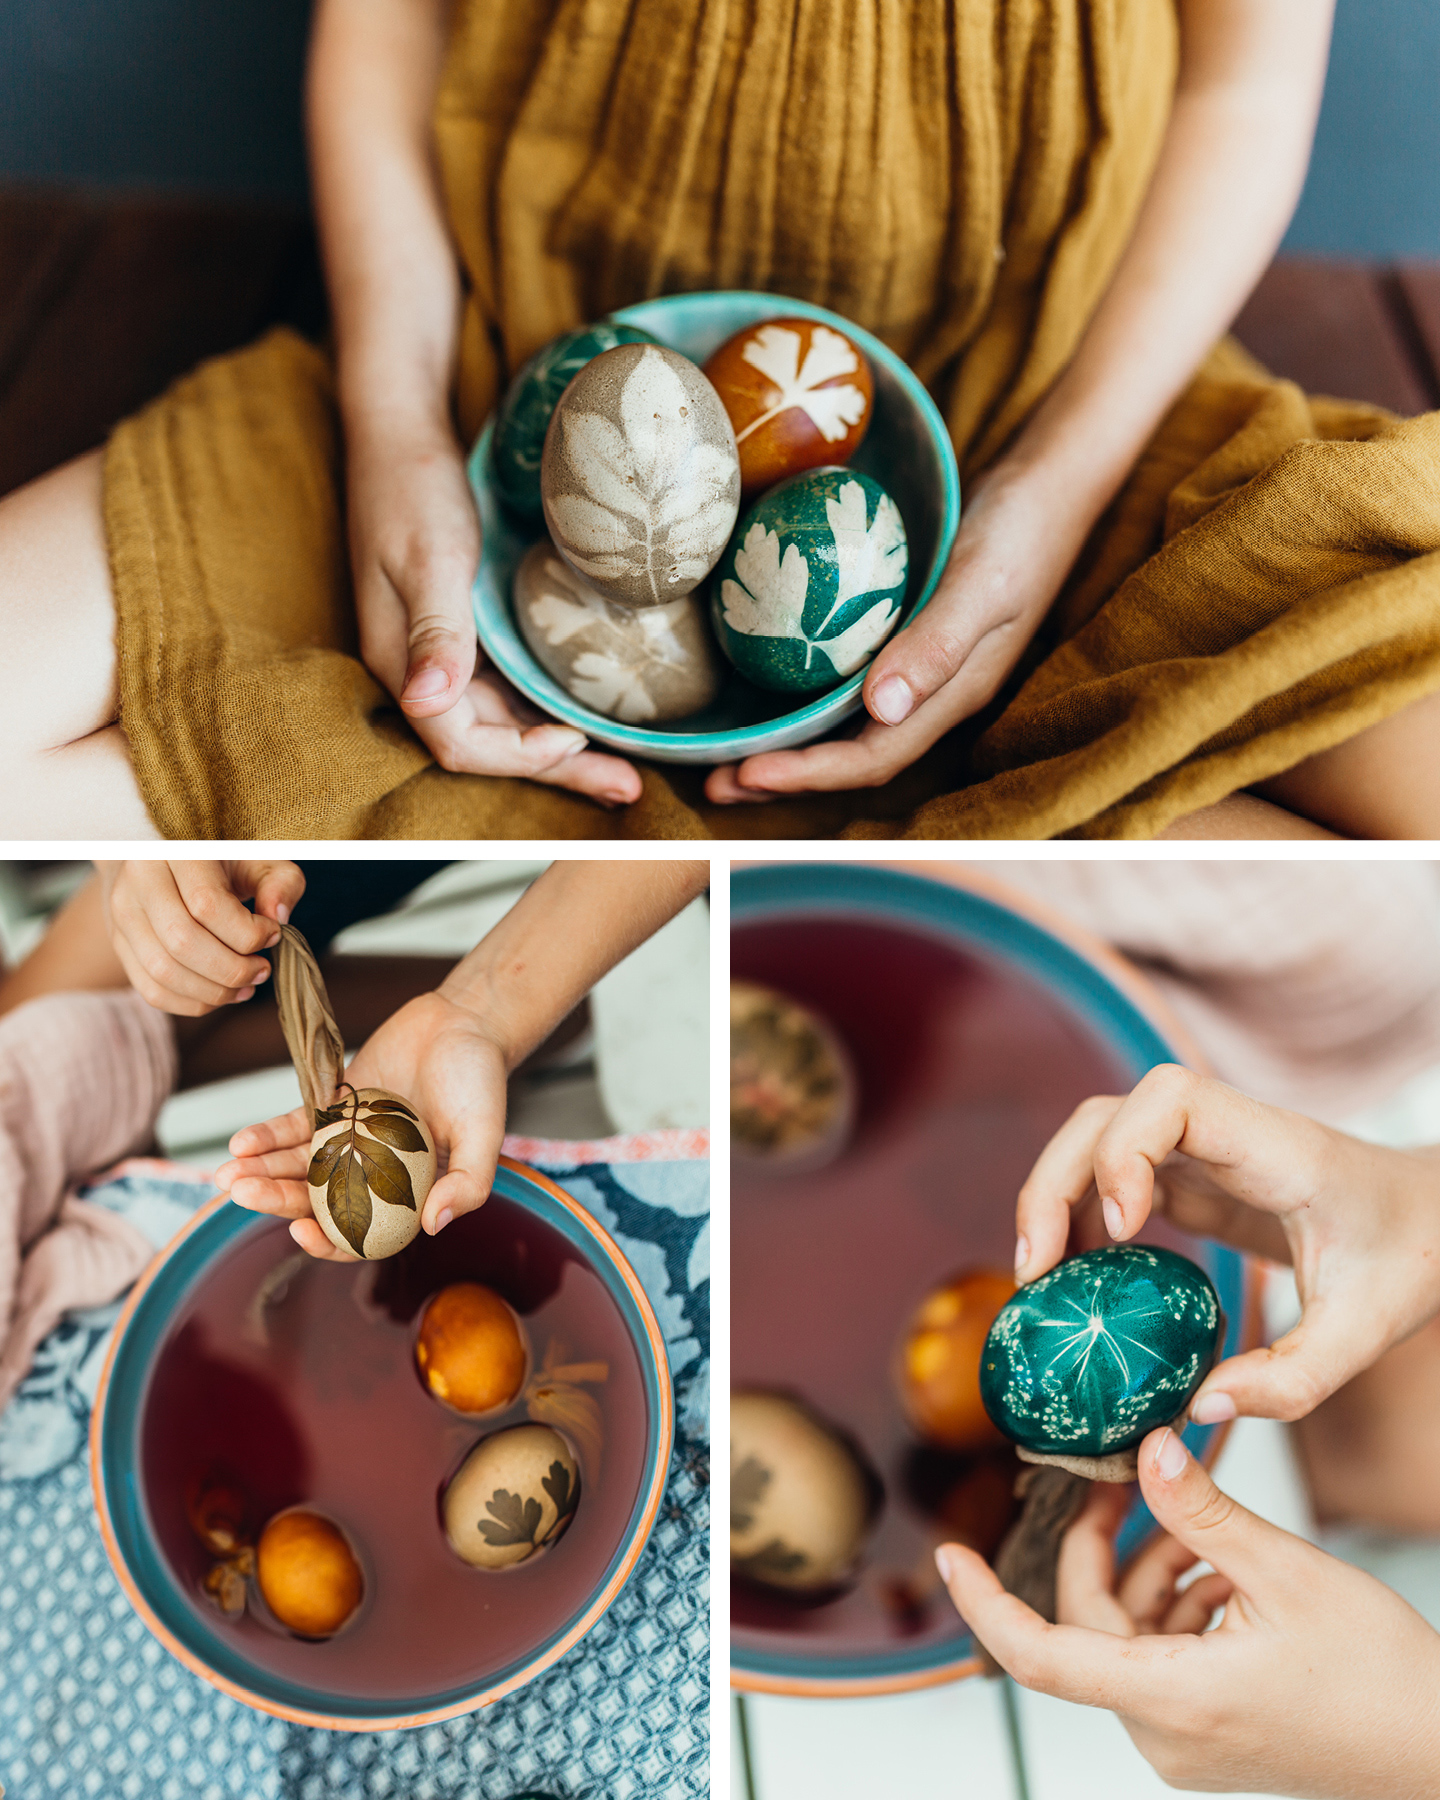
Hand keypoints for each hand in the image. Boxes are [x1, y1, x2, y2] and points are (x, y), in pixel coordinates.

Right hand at [97, 860, 304, 1015]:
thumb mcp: (258, 858)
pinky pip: (150, 989)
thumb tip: (278, 917)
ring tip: (246, 987)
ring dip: (213, 991)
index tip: (273, 934)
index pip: (206, 904)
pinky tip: (220, 995)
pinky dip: (191, 1003)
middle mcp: (138, 880)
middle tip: (262, 970)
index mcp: (173, 848)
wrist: (164, 858)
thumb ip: (280, 881)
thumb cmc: (221, 859)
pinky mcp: (119, 944)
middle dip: (232, 968)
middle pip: (182, 942)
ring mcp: (121, 914)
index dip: (247, 931)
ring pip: (163, 971)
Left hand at [216, 989, 509, 1260]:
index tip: (300, 1233)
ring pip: (299, 1165)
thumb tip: (433, 1225)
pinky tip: (241, 1142)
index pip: (363, 1233)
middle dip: (276, 1200)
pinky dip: (268, 1135)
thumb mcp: (484, 1134)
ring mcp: (350, 1139)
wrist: (464, 1022)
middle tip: (241, 1194)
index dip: (328, 1241)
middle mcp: (374, 1173)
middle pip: (318, 1199)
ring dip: (262, 1171)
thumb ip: (468, 1182)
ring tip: (227, 1174)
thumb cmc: (480, 1081)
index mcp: (409, 1192)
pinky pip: (295, 1126)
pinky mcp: (334, 1106)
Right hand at [346, 417, 641, 805]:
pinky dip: (553, 710)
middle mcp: (425, 672)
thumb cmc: (411, 488)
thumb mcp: (429, 556)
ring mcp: (449, 657)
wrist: (402, 432)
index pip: (459, 743)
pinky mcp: (471, 636)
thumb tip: (427, 701)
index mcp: (402, 662)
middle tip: (626, 788)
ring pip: (508, 724)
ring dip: (563, 750)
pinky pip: (514, 691)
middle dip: (559, 770)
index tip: (572, 740)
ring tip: (626, 769)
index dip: (518, 755)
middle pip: (492, 746)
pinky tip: (597, 717)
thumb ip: (436, 630)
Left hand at [704, 461, 1089, 802]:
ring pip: (844, 727)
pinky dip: (800, 697)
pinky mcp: (903, 639)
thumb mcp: (983, 582)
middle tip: (712, 784)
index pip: (874, 758)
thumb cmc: (1021, 529)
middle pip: (850, 756)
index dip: (810, 775)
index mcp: (952, 695)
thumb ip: (937, 644)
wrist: (1048, 487)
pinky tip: (762, 682)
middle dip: (784, 777)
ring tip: (724, 755)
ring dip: (787, 746)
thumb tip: (880, 709)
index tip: (747, 774)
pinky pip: (845, 684)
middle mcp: (930, 694)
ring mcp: (917, 670)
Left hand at [937, 1427, 1439, 1798]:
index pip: (1041, 1655)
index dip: (984, 1603)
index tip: (946, 1554)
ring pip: (1129, 1636)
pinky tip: (1226, 1570)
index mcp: (1171, 1700)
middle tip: (1126, 1478)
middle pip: (1090, 1626)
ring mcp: (1185, 1742)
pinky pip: (1161, 1657)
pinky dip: (1180, 1604)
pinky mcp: (1208, 1736)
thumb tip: (1148, 1449)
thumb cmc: (1381, 1677)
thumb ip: (1204, 1510)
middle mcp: (1165, 1735)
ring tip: (1206, 1525)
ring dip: (1154, 1571)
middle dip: (1104, 1547)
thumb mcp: (1287, 1573)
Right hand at [1014, 1063, 1439, 1422]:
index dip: (1125, 1149)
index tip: (1123, 1226)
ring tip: (1041, 1278)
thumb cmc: (1411, 1256)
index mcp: (1274, 1147)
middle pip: (1107, 1116)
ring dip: (1055, 1196)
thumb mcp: (1365, 1331)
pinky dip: (1080, 1218)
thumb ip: (1292, 1379)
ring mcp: (1204, 1153)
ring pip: (1098, 1139)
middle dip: (1057, 1180)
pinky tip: (1075, 1276)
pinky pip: (1115, 1179)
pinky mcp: (1194, 1180)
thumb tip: (1198, 1408)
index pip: (1171, 1098)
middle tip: (1038, 1269)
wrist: (1436, 1219)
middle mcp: (1226, 1135)